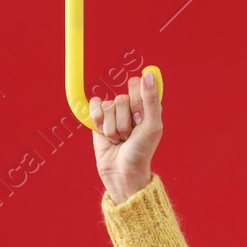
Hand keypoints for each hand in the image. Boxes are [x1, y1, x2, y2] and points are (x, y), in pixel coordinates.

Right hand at [90, 67, 162, 204]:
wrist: (122, 173)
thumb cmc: (141, 152)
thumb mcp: (152, 126)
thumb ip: (151, 99)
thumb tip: (148, 73)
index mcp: (146, 104)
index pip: (136, 84)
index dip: (136, 103)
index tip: (139, 120)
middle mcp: (130, 106)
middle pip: (120, 98)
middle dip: (123, 121)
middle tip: (129, 134)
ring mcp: (113, 112)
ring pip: (107, 106)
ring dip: (112, 128)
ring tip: (119, 139)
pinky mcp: (98, 118)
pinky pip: (93, 106)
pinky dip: (98, 122)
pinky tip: (105, 134)